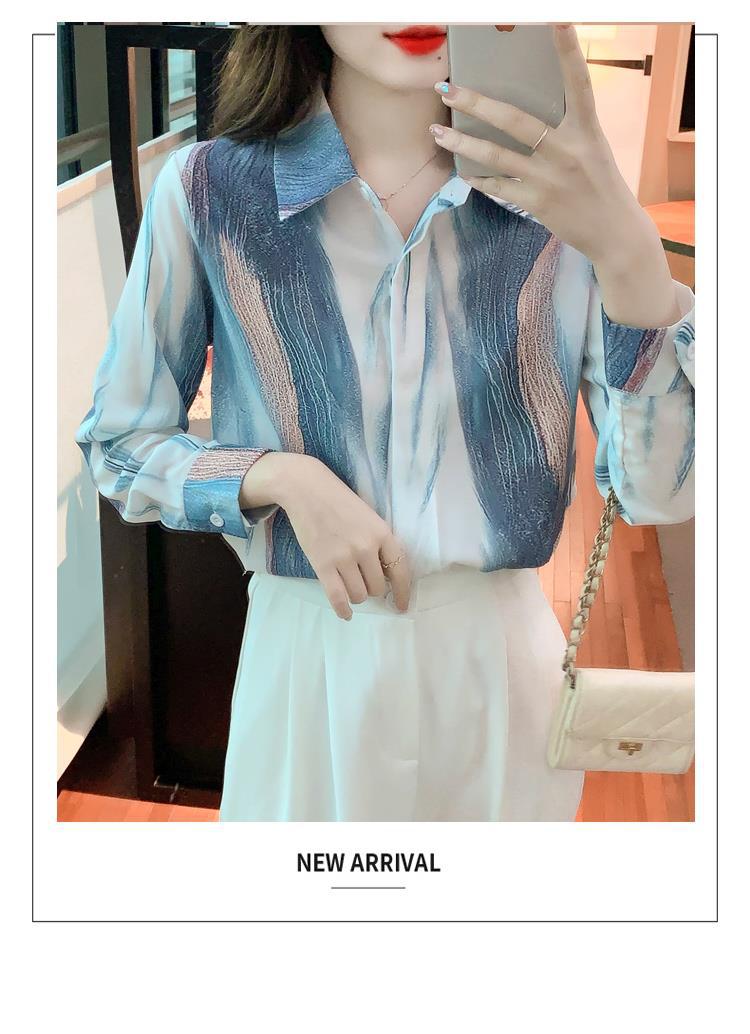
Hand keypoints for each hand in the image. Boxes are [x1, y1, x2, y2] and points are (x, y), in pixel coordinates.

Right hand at [244, 453, 411, 619]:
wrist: (306, 489)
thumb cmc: (339, 501)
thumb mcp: (369, 517)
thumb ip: (379, 543)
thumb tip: (384, 576)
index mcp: (382, 533)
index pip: (400, 571)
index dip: (402, 592)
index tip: (401, 606)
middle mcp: (366, 547)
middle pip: (377, 587)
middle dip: (372, 588)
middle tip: (362, 580)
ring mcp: (344, 557)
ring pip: (359, 595)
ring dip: (356, 595)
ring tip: (349, 585)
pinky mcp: (323, 564)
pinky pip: (337, 597)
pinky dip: (342, 609)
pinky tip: (345, 614)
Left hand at [430, 23, 649, 265]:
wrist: (614, 232)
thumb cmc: (600, 184)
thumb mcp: (592, 148)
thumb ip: (566, 129)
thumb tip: (526, 114)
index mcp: (586, 129)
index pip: (578, 81)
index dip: (569, 49)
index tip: (557, 19)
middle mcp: (567, 149)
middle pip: (514, 119)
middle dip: (476, 103)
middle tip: (447, 90)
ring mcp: (550, 178)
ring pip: (497, 155)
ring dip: (463, 144)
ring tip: (437, 133)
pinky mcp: (538, 203)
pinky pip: (500, 186)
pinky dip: (481, 179)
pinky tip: (465, 172)